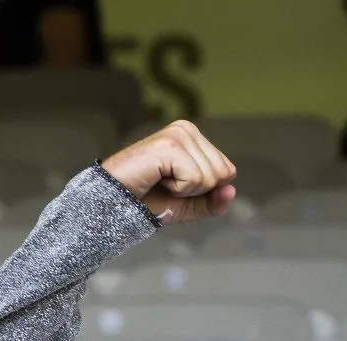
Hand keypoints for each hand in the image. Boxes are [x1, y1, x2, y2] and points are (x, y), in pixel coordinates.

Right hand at [102, 120, 237, 224]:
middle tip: (167, 184)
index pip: (228, 171)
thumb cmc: (149, 200)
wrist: (115, 203)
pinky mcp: (168, 145)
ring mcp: (177, 134)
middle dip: (198, 190)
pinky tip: (157, 179)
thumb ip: (214, 201)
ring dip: (186, 190)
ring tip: (161, 180)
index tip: (177, 185)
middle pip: (222, 174)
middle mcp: (187, 129)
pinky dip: (178, 189)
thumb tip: (231, 189)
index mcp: (195, 137)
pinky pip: (195, 178)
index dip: (205, 189)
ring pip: (210, 177)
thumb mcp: (191, 205)